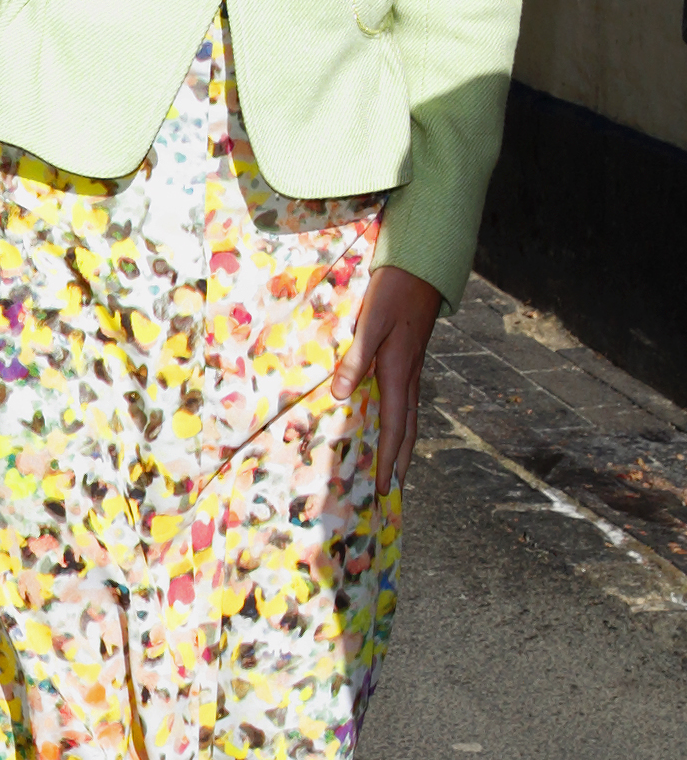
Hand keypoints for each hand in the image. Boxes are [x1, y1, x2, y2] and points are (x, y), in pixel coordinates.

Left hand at [332, 264, 442, 494]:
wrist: (420, 270)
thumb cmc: (391, 294)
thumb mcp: (369, 324)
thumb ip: (356, 360)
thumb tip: (340, 396)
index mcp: (398, 372)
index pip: (396, 427)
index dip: (390, 458)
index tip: (386, 487)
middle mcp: (409, 376)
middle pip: (408, 429)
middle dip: (402, 461)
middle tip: (395, 489)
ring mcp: (412, 367)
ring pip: (410, 415)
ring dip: (404, 444)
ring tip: (398, 466)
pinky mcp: (410, 357)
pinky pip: (407, 399)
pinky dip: (403, 420)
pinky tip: (394, 421)